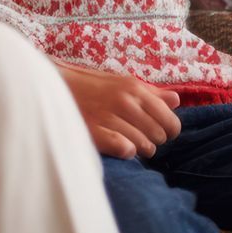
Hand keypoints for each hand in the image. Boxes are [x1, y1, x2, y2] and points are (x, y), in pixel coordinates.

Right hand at [53, 62, 181, 158]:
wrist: (55, 85)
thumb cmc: (92, 85)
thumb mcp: (123, 82)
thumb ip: (152, 92)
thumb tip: (176, 100)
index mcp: (135, 89)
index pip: (171, 122)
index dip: (169, 131)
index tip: (160, 131)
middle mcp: (125, 102)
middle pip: (159, 137)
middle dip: (153, 139)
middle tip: (139, 134)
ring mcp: (110, 117)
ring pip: (144, 146)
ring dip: (139, 147)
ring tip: (127, 139)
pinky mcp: (95, 132)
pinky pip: (126, 150)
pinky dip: (125, 150)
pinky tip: (117, 144)